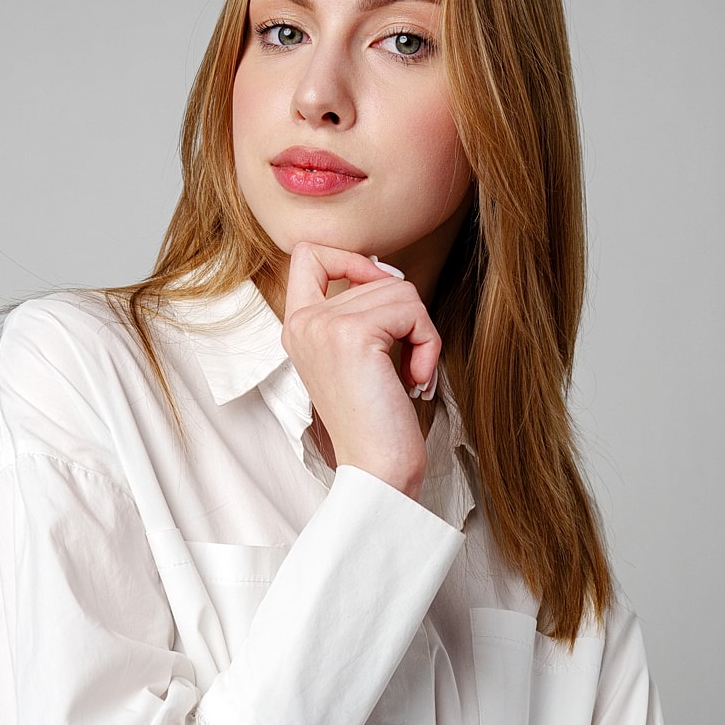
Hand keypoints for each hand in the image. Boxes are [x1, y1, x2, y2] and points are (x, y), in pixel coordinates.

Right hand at [282, 243, 439, 498]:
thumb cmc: (376, 421)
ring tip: (407, 374)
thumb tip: (384, 270)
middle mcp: (303, 322)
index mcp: (297, 327)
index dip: (352, 260)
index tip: (378, 293)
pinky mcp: (352, 334)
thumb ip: (358, 312)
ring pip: (399, 289)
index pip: (309, 255)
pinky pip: (411, 309)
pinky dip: (427, 342)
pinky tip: (414, 377)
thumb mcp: (357, 357)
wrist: (376, 470)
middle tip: (403, 363)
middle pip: (375, 275)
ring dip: (420, 332)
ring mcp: (324, 326)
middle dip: (406, 315)